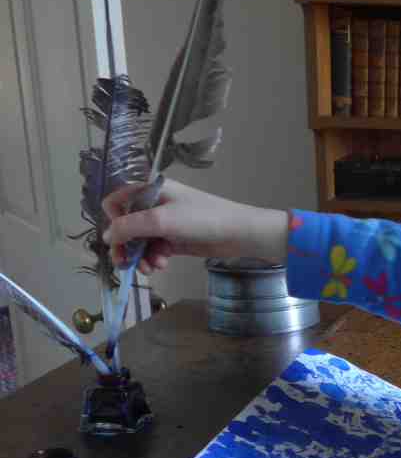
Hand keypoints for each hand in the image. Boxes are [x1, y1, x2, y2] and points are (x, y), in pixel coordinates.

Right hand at [101, 178, 289, 274]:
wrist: (239, 234)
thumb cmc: (201, 219)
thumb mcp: (161, 220)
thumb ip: (129, 227)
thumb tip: (105, 236)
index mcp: (149, 189)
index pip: (116, 201)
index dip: (113, 219)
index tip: (119, 235)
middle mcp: (154, 204)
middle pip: (126, 225)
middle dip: (126, 245)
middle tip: (126, 264)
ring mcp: (165, 222)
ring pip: (140, 241)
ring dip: (141, 255)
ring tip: (152, 268)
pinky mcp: (175, 239)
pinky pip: (154, 249)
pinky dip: (153, 258)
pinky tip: (161, 266)